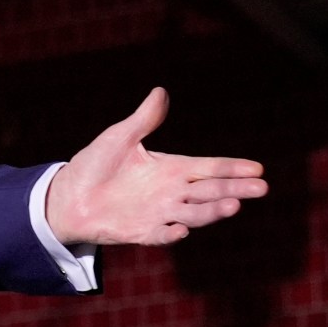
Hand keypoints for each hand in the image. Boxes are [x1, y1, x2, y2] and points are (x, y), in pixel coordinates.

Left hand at [44, 88, 266, 247]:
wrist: (66, 195)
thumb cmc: (95, 164)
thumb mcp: (119, 138)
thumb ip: (143, 120)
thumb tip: (160, 92)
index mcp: (172, 168)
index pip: (209, 167)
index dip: (233, 168)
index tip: (258, 168)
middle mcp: (171, 192)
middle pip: (210, 191)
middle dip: (235, 189)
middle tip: (260, 188)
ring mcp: (158, 213)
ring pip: (193, 214)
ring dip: (212, 212)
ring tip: (232, 207)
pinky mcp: (140, 232)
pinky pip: (159, 234)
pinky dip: (169, 234)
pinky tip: (180, 230)